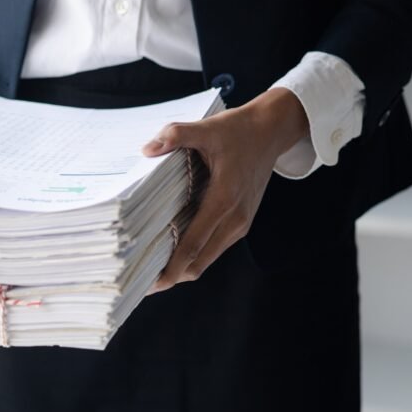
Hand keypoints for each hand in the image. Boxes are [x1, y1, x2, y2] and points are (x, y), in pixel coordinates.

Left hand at [142, 87, 309, 292]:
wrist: (271, 132)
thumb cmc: (238, 130)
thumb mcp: (207, 127)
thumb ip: (176, 135)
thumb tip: (148, 149)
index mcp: (224, 200)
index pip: (193, 245)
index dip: (172, 268)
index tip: (151, 284)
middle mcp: (235, 219)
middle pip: (199, 262)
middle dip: (171, 276)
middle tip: (140, 282)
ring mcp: (240, 223)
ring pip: (207, 259)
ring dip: (182, 267)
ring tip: (151, 269)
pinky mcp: (240, 222)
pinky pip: (213, 248)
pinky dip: (193, 255)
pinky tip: (171, 251)